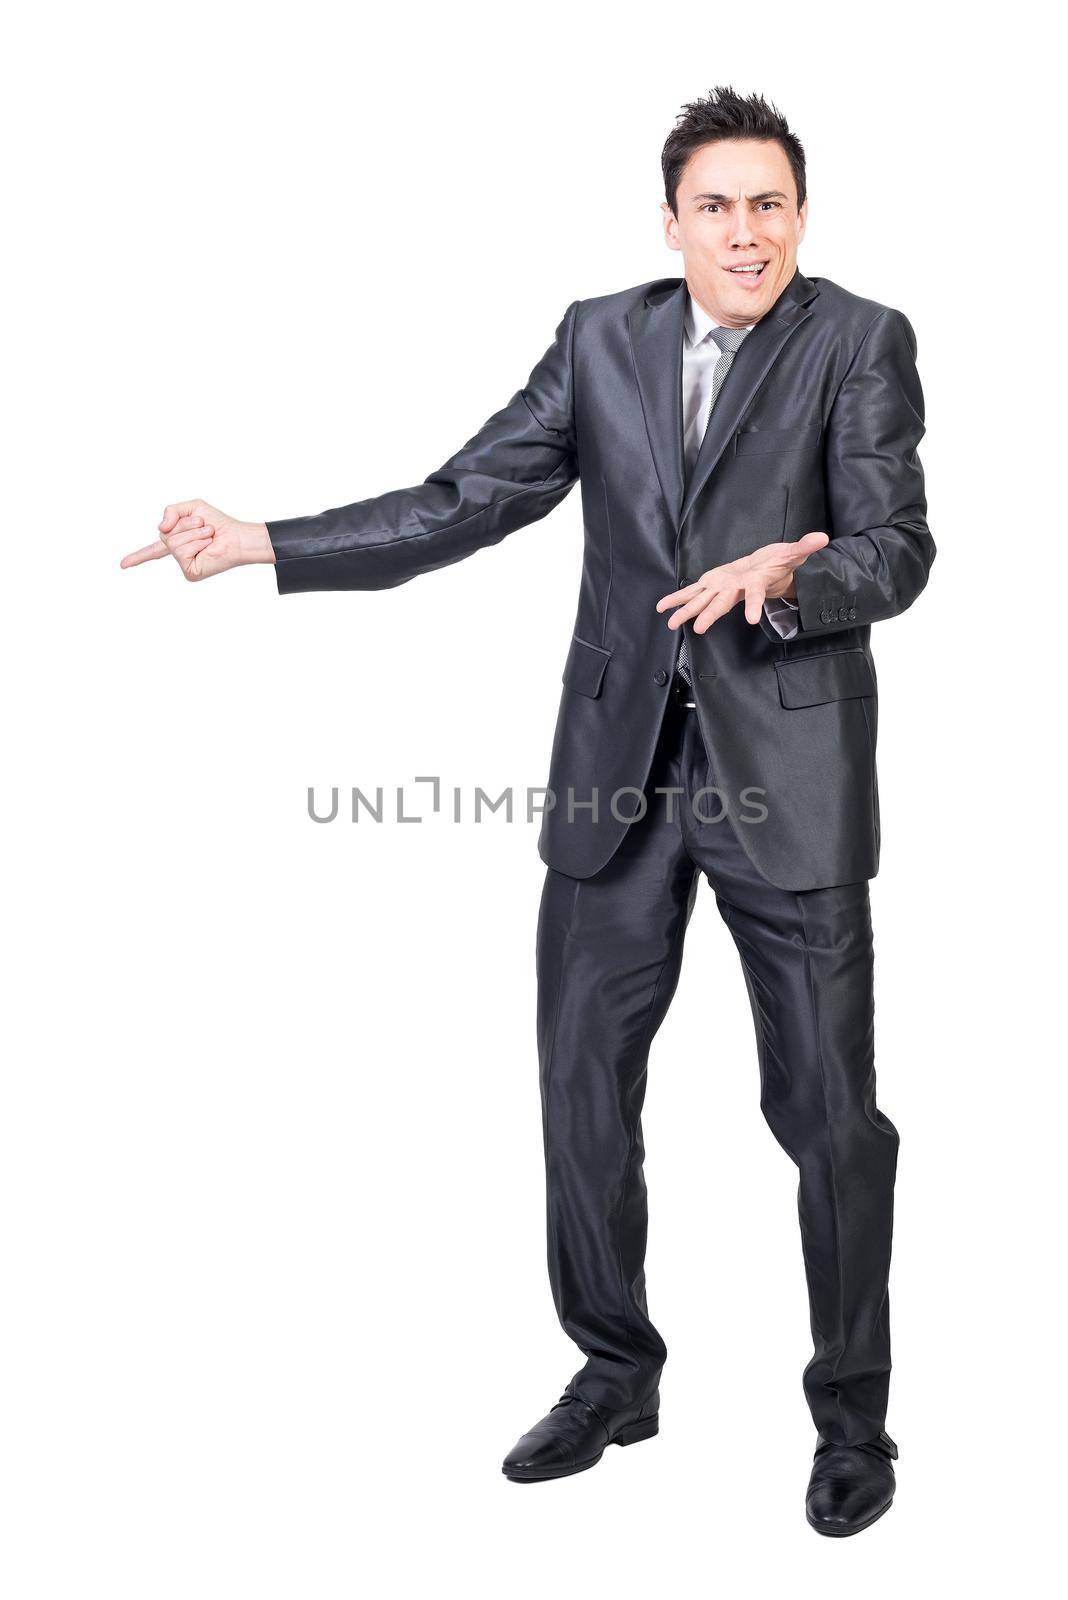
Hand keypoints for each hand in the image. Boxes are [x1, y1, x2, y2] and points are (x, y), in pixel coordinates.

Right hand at [120, 500, 274, 580]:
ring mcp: (184, 564)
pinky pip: (182, 551)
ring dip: (193, 533)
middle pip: (165, 535)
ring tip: (208, 535)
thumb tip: (160, 529)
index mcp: (178, 541)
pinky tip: (207, 545)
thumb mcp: (191, 507)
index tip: (122, 565)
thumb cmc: (219, 522)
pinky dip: (196, 543)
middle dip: (185, 525)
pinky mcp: (190, 572)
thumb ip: (171, 511)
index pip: (154, 550)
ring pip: (173, 542)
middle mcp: (179, 554)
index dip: (138, 557)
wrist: (237, 536)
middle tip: (204, 526)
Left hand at [656, 531, 829, 632]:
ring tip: (671, 623)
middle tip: (699, 629)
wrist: (766, 572)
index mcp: (755, 583)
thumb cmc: (778, 564)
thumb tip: (822, 538)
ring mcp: (722, 588)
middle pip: (722, 603)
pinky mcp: (711, 584)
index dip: (754, 606)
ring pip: (702, 601)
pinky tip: (662, 607)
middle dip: (710, 614)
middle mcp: (736, 590)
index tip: (751, 620)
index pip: (756, 595)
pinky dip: (677, 598)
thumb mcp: (793, 553)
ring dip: (686, 611)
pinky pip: (692, 593)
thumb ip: (804, 547)